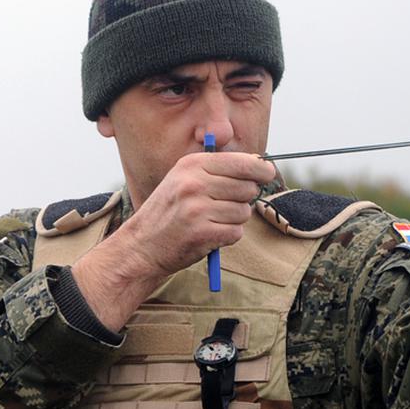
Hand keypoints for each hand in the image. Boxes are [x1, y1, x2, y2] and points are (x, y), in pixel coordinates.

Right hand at [71, 152, 274, 328]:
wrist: (142, 246)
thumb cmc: (169, 212)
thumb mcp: (184, 179)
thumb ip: (216, 170)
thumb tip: (260, 167)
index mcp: (191, 165)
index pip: (242, 162)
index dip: (261, 169)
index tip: (268, 174)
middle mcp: (194, 183)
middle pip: (248, 188)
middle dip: (243, 199)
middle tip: (224, 206)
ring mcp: (197, 209)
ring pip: (243, 212)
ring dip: (234, 220)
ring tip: (211, 221)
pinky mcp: (202, 233)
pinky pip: (236, 232)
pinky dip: (228, 236)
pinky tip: (209, 235)